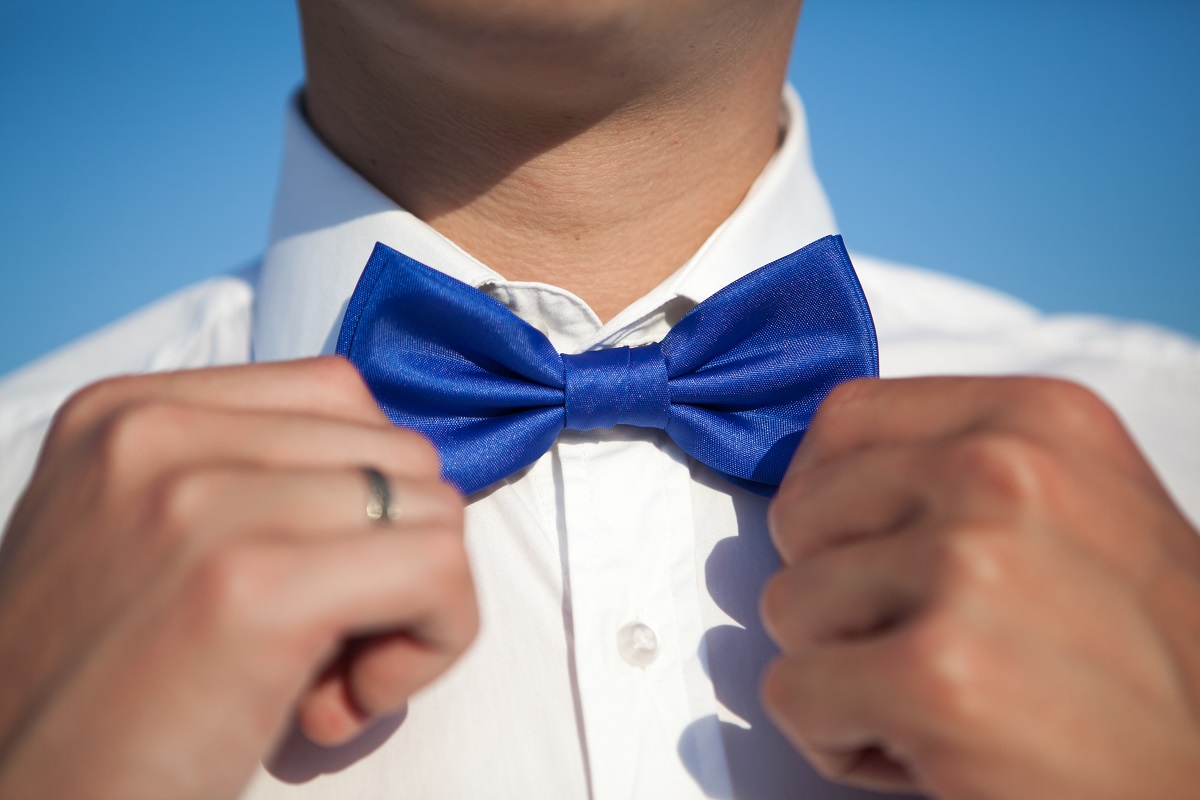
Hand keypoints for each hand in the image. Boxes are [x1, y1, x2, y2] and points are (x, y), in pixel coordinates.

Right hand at [0, 357, 477, 798]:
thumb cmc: (96, 697)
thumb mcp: (137, 541)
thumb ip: (243, 484)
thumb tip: (387, 484)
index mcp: (129, 413)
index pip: (340, 397)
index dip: (363, 497)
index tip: (320, 581)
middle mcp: (158, 436)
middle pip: (397, 453)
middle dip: (395, 551)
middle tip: (329, 644)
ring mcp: (203, 504)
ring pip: (431, 510)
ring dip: (414, 604)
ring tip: (329, 677)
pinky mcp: (254, 586)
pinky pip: (439, 570)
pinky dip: (433, 642)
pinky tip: (348, 703)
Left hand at [760, 377, 1199, 798]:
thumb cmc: (1142, 662)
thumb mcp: (1079, 510)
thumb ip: (959, 471)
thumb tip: (822, 473)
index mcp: (1036, 420)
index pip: (844, 419)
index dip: (828, 499)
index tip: (871, 556)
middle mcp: (1001, 473)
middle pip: (801, 516)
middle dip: (837, 594)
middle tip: (927, 643)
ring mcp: (967, 568)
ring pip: (787, 606)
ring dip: (842, 671)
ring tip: (940, 696)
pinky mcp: (934, 674)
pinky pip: (790, 695)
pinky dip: (838, 738)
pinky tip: (927, 751)